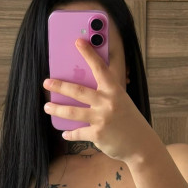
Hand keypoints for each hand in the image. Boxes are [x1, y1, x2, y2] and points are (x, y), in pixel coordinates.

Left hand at [42, 38, 156, 162]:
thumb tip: (81, 91)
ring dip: (57, 109)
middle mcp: (108, 102)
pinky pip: (77, 132)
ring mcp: (102, 119)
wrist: (141, 145)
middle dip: (59, 85)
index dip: (88, 54)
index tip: (78, 42)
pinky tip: (65, 133)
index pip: (100, 68)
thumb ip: (105, 95)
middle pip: (78, 90)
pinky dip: (70, 133)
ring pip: (72, 112)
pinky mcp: (97, 135)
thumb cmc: (129, 121)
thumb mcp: (121, 102)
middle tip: (46, 82)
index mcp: (115, 90)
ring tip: (47, 106)